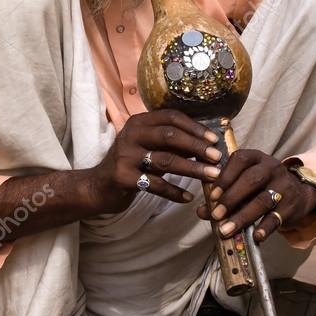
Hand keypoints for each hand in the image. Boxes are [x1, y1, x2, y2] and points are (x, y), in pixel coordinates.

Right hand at [87, 109, 222, 214]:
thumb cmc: (131, 164)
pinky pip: (155, 185)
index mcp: (139, 122)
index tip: (214, 139)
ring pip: (165, 160)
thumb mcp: (149, 147)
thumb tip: (207, 144)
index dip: (195, 127)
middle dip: (197, 146)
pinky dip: (174, 192)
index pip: (171, 117)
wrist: (98, 186)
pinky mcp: (123, 177)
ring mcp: (125, 155)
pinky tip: (188, 198)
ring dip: (193, 169)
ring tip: (212, 176)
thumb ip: (172, 143)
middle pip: (170, 135)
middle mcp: (131, 134)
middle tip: (217, 157)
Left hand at [196, 148, 315, 242]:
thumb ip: (223, 194)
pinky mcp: (291, 205)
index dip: (225, 177)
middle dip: (231, 198)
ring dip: (242, 217)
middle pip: (252, 180)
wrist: (298, 193)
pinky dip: (265, 228)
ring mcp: (284, 186)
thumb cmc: (262, 186)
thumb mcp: (244, 183)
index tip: (213, 195)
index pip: (240, 159)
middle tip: (216, 215)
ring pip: (263, 200)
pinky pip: (277, 217)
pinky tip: (255, 236)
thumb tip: (201, 211)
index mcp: (256, 158)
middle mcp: (271, 168)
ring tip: (226, 230)